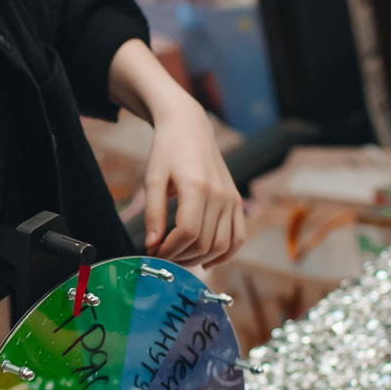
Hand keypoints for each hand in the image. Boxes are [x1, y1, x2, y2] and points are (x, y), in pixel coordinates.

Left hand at [139, 109, 244, 266]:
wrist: (190, 128)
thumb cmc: (167, 151)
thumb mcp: (153, 178)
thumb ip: (153, 212)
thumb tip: (152, 245)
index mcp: (197, 187)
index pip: (188, 232)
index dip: (169, 250)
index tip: (153, 252)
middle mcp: (220, 195)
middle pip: (204, 243)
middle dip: (180, 257)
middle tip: (162, 256)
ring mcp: (232, 199)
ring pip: (222, 246)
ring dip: (199, 259)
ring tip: (179, 258)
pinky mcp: (237, 202)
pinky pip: (238, 237)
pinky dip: (225, 254)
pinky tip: (206, 261)